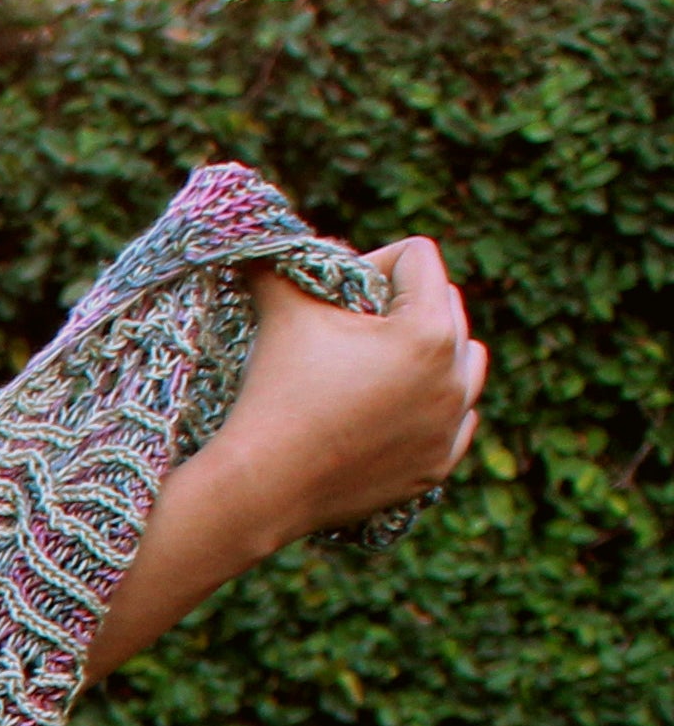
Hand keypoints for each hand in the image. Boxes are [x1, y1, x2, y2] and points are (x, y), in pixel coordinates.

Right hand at [209, 238, 485, 548]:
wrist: (258, 490)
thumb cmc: (271, 395)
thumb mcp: (281, 312)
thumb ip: (285, 261)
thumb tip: (271, 235)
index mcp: (430, 331)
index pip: (418, 258)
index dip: (372, 266)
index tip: (335, 301)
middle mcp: (456, 376)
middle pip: (447, 305)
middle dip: (403, 310)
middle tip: (349, 337)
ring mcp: (451, 424)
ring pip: (467, 360)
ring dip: (433, 354)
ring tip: (379, 369)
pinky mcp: (439, 465)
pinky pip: (459, 417)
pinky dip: (431, 408)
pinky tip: (388, 414)